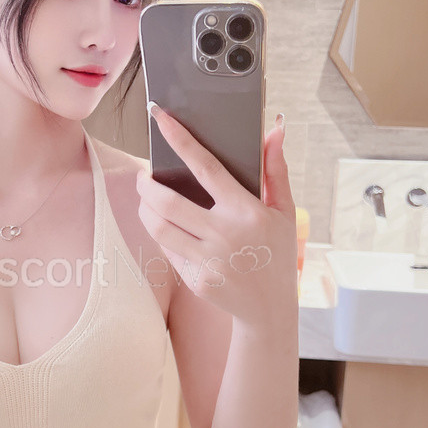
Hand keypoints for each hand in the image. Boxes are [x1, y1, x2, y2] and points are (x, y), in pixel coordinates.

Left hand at [136, 104, 297, 325]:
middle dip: (145, 184)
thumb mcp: (285, 211)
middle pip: (167, 202)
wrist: (270, 309)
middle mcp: (224, 235)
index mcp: (247, 212)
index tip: (160, 118)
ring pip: (159, 228)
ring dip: (144, 208)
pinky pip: (168, 250)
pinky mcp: (196, 280)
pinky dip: (161, 234)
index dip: (179, 139)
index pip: (206, 167)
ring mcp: (208, 261)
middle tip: (143, 175)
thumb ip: (276, 169)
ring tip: (146, 198)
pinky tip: (164, 226)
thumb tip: (275, 129)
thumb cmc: (278, 253)